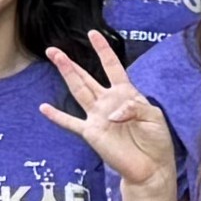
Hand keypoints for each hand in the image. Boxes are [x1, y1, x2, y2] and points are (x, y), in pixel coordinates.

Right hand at [36, 33, 176, 193]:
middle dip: (70, 63)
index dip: (103, 50)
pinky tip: (44, 108)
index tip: (93, 34)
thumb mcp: (154, 116)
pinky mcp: (91, 133)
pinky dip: (57, 116)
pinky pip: (71, 123)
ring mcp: (97, 117)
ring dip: (66, 75)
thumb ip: (135, 107)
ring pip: (78, 91)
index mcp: (126, 94)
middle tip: (53, 49)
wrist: (151, 166)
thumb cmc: (156, 140)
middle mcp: (108, 102)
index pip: (112, 67)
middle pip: (86, 77)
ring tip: (53, 60)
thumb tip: (112, 112)